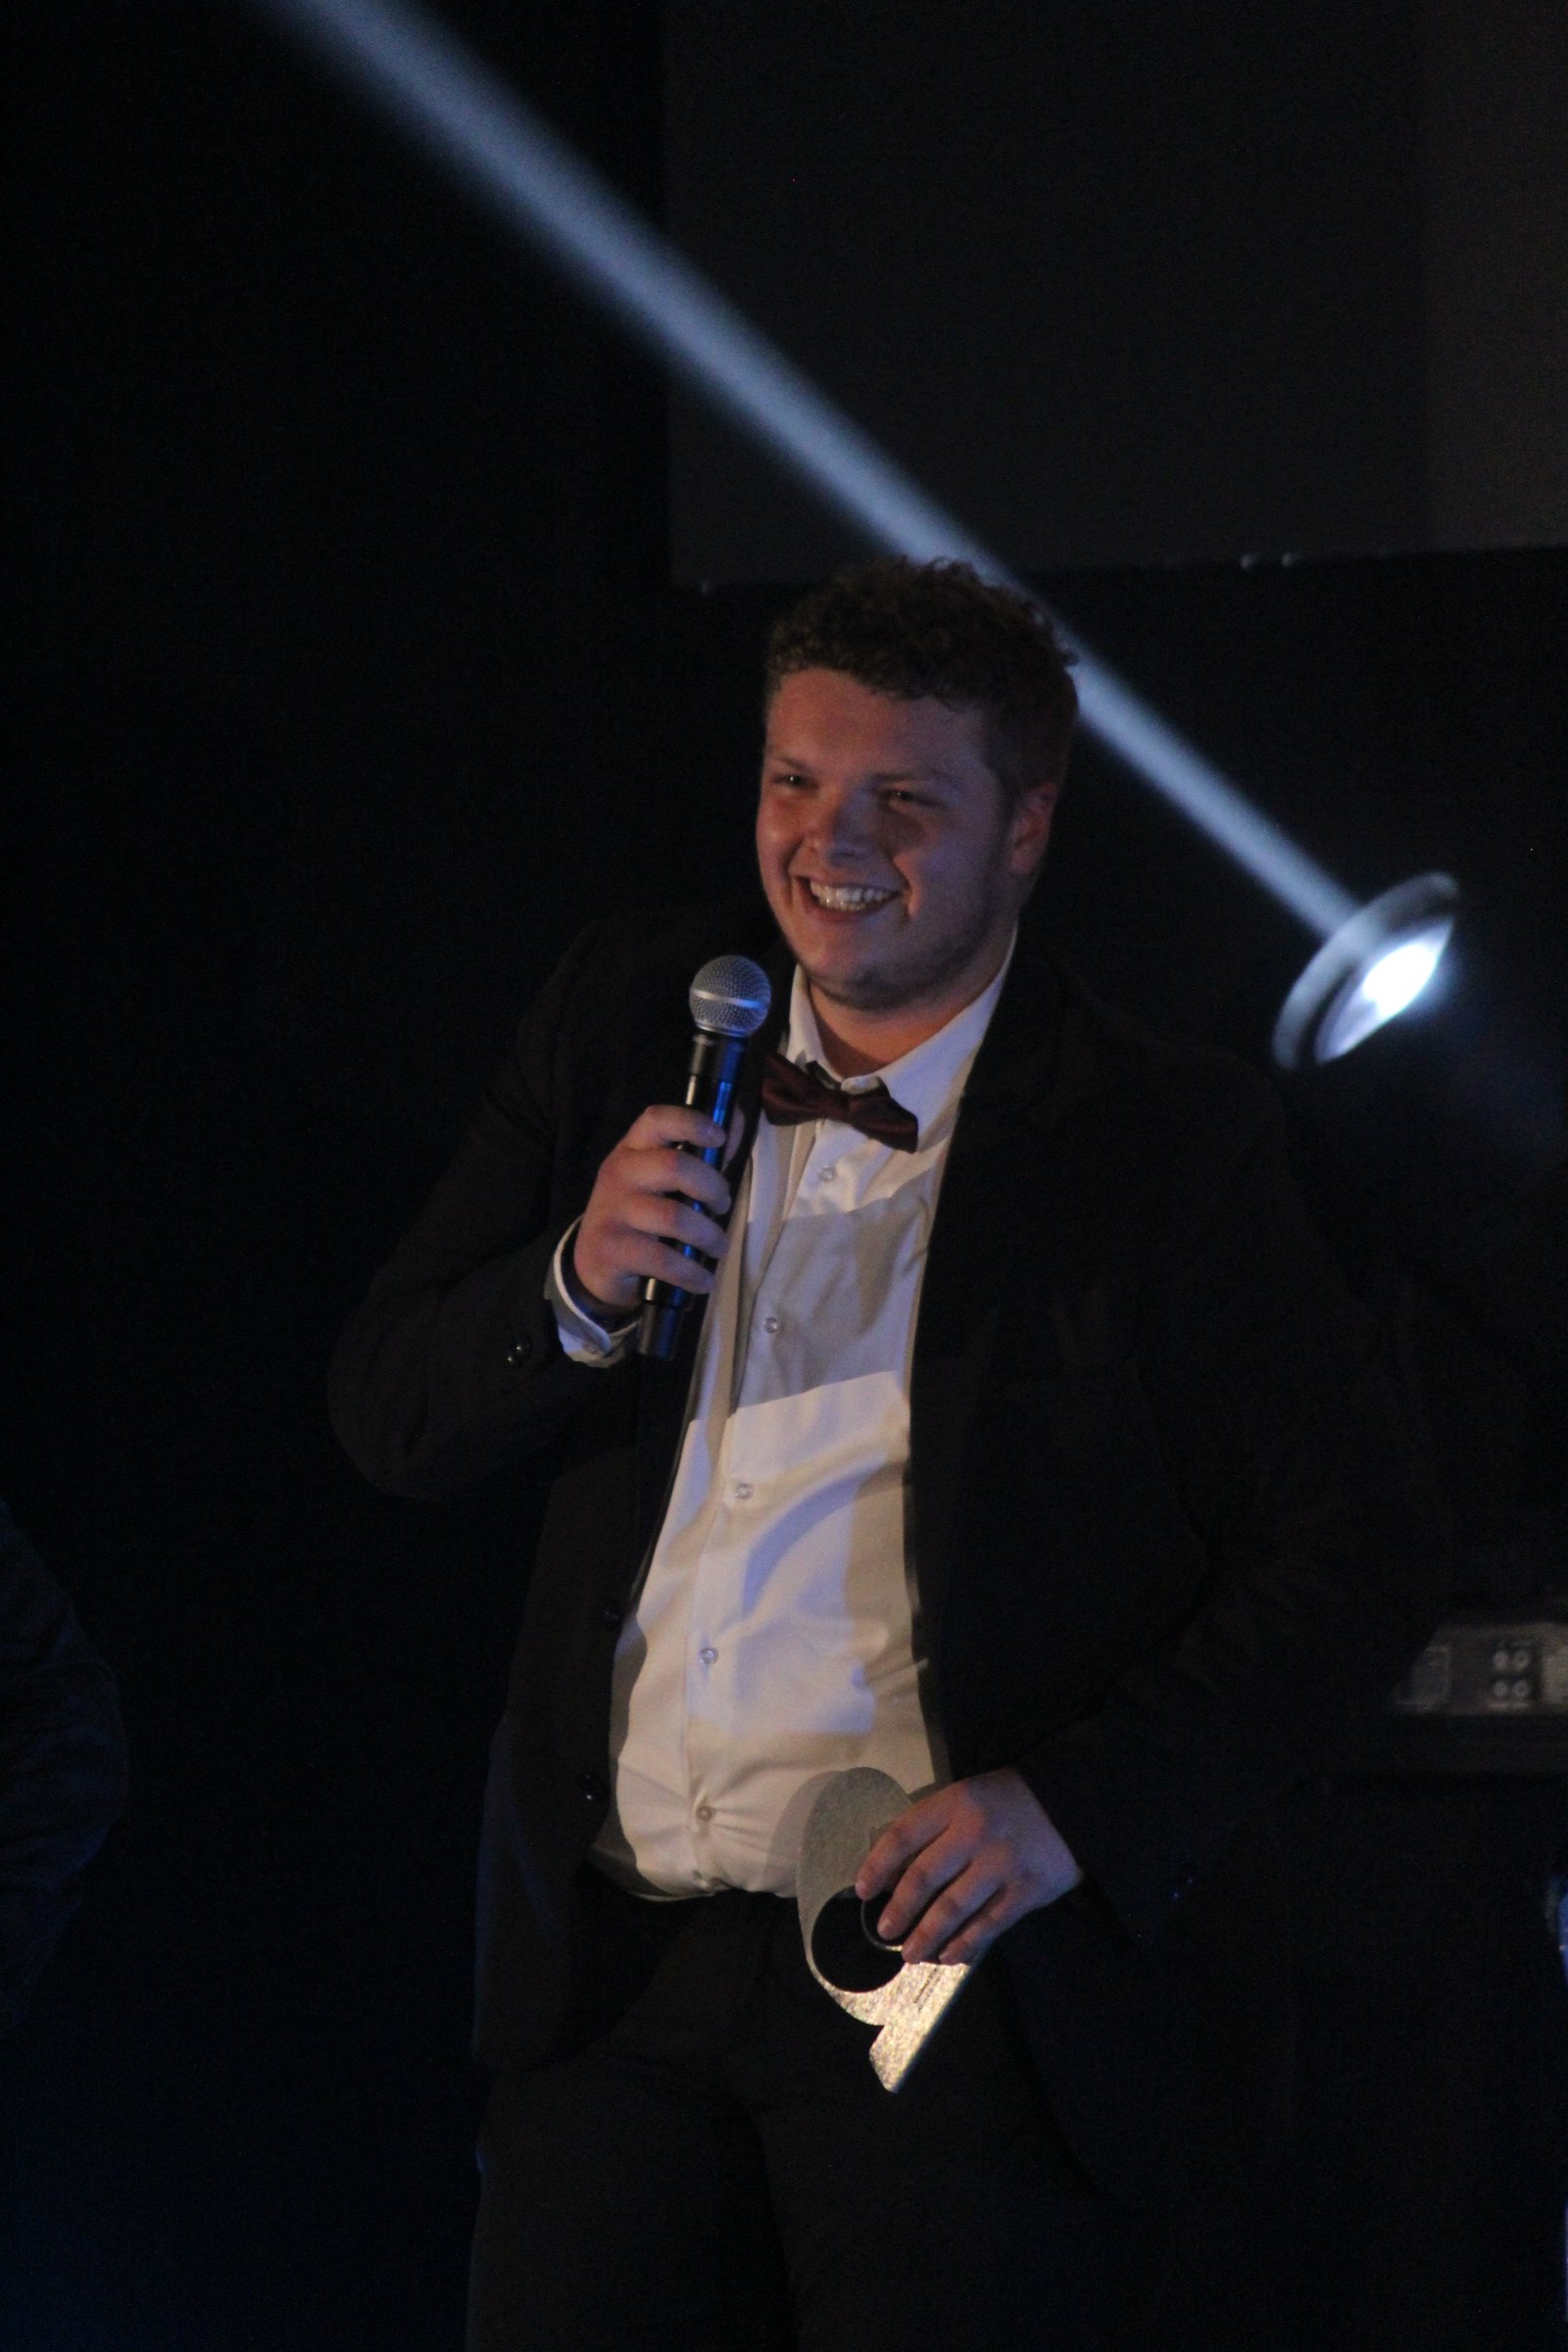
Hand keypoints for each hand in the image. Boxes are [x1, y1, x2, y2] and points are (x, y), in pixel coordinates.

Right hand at [571, 1106, 740, 1318]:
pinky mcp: (610, 1249)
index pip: (657, 1120)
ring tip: (718, 1246)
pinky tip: (703, 1280)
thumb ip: (699, 1156)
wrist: (594, 1264)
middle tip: (723, 1206)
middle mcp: (619, 1173)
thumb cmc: (641, 1214)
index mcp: (633, 1149)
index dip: (691, 1123)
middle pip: (673, 1166)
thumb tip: (735, 1121)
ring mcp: (611, 1211)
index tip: (719, 1138)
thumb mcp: (661, 1181)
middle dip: (712, 1187)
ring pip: (674, 1217)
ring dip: (708, 1235)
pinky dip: (692, 1273)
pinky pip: (662, 1260)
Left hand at [854, 1768, 1082, 1967]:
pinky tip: (949, 1956)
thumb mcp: (968, 1797)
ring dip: (927, 1935)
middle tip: (885, 1931)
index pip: (903, 1835)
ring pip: (953, 1907)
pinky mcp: (1027, 1890)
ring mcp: (1002, 1863)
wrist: (1072, 1802)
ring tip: (910, 1954)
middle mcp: (975, 1832)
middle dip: (899, 1909)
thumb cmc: (1008, 1801)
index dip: (878, 1865)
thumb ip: (935, 1828)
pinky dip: (965, 1944)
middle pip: (924, 1877)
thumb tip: (894, 1871)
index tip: (863, 1890)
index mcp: (955, 1803)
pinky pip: (988, 1924)